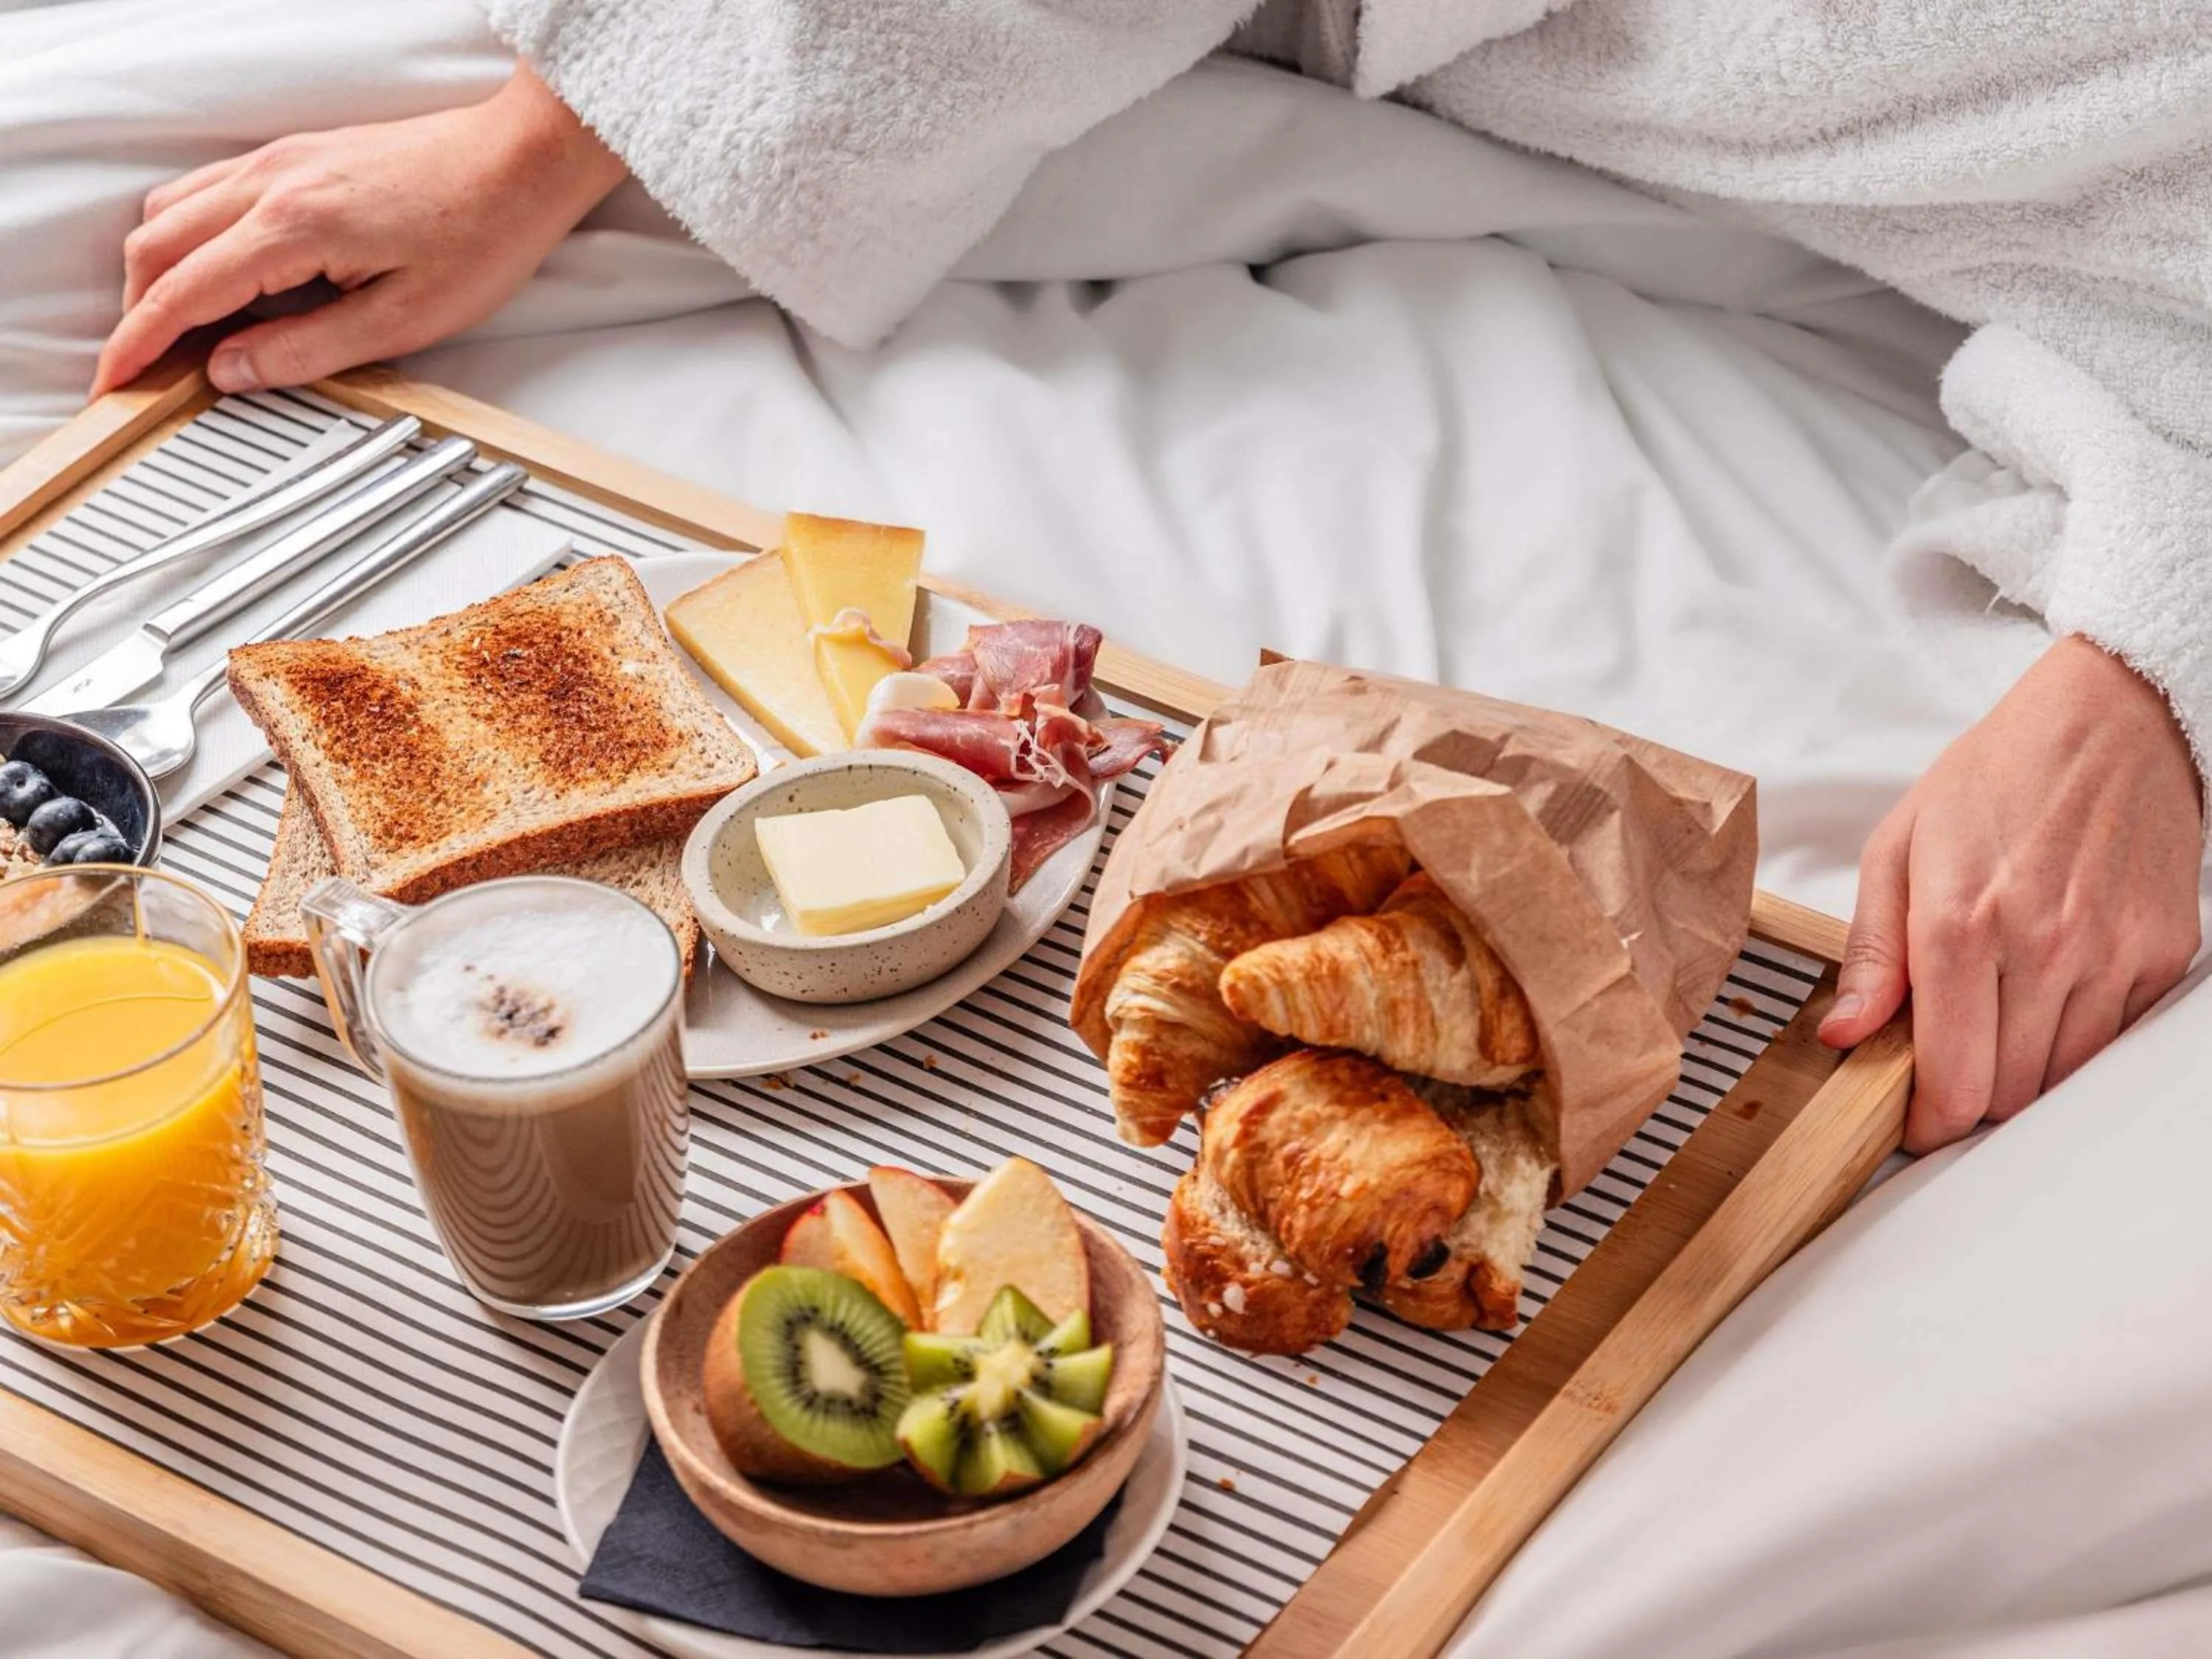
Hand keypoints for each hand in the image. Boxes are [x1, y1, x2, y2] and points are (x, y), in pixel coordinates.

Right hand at [90, 65, 623, 397]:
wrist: (520, 162)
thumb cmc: (484, 234)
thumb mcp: (403, 320)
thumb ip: (308, 349)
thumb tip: (232, 371)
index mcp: (294, 226)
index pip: (182, 291)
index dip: (138, 343)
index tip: (114, 380)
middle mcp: (272, 182)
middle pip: (157, 244)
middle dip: (136, 309)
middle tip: (144, 365)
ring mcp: (280, 161)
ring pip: (172, 210)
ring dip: (159, 269)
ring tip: (178, 328)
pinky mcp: (296, 155)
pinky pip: (208, 190)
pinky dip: (189, 235)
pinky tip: (218, 274)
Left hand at [1820, 635, 2201, 1150]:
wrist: (2109, 723)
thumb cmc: (1996, 777)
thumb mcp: (1899, 849)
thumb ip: (1870, 952)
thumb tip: (1843, 1032)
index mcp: (1962, 924)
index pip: (1952, 1080)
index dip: (1925, 1121)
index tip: (1910, 1119)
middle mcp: (2043, 948)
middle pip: (2006, 1094)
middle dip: (1966, 1099)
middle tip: (1943, 1069)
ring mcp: (2111, 955)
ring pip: (2061, 1079)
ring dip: (2020, 1075)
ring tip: (1991, 1026)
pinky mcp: (2160, 954)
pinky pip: (2112, 1041)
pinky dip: (2074, 1040)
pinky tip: (2046, 997)